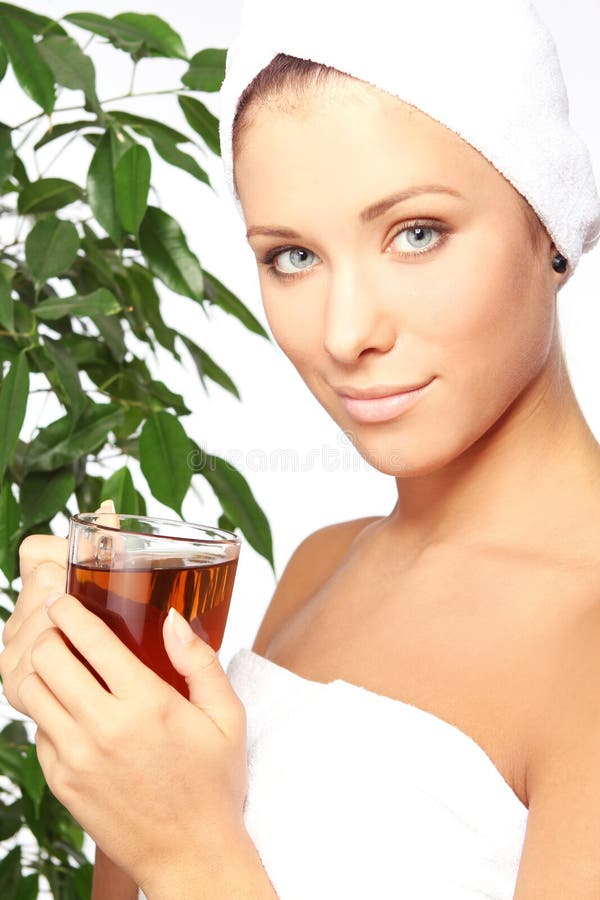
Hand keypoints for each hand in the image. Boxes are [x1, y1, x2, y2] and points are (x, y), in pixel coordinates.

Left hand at [0, 530, 248, 892]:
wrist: (191, 854)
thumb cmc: (214, 782)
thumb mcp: (226, 717)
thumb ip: (200, 661)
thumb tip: (173, 618)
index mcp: (146, 704)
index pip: (90, 639)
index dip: (69, 611)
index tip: (64, 598)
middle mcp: (103, 728)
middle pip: (47, 659)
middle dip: (47, 632)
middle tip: (56, 624)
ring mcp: (77, 758)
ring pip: (31, 692)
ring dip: (38, 667)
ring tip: (54, 658)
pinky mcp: (62, 783)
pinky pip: (37, 731)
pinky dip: (45, 710)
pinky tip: (68, 705)